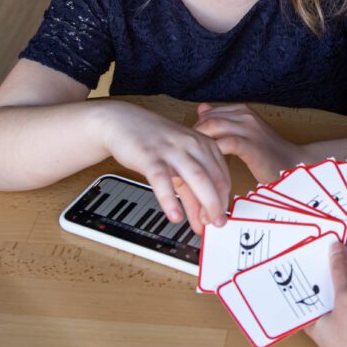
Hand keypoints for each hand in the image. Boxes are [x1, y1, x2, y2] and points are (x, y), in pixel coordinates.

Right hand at [96, 102, 229, 234]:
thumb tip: (201, 221)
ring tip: (204, 225)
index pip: (223, 176)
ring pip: (196, 178)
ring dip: (204, 203)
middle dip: (218, 205)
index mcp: (205, 145)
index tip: (219, 217)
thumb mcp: (178, 167)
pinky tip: (175, 216)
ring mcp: (173, 150)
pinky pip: (163, 180)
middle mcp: (193, 145)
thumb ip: (191, 194)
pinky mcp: (151, 156)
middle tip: (219, 224)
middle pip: (214, 178)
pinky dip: (170, 200)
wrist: (124, 121)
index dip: (223, 200)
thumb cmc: (155, 143)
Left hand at [193, 103, 305, 183]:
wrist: (292, 162)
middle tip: (191, 154)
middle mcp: (245, 114)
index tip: (192, 145)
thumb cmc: (267, 152)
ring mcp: (249, 128)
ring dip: (201, 143)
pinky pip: (225, 143)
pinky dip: (214, 152)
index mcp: (242, 110)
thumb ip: (224, 120)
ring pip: (213, 127)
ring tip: (197, 159)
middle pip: (208, 119)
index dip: (197, 128)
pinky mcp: (251, 144)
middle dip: (195, 136)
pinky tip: (209, 164)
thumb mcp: (244, 131)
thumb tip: (202, 108)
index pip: (208, 113)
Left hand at [305, 242, 346, 346]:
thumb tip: (334, 247)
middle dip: (339, 270)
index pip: (306, 294)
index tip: (310, 250)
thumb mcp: (346, 298)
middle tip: (341, 244)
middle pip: (333, 292)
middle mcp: (332, 324)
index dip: (307, 273)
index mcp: (315, 321)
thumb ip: (341, 271)